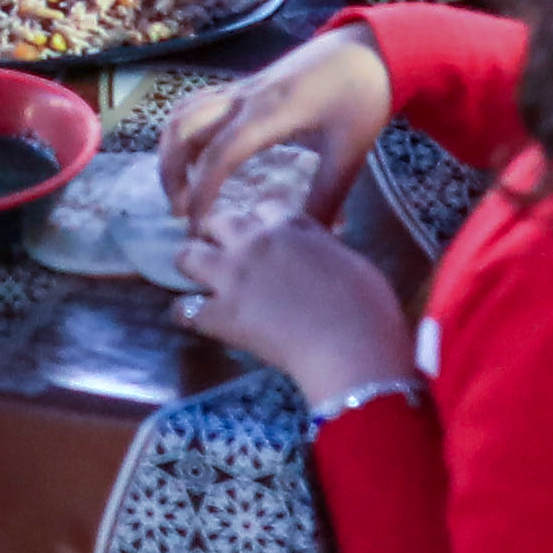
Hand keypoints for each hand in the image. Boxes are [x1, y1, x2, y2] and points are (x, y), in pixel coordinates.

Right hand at [156, 23, 392, 227]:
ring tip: (179, 187)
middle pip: (184, 129)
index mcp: (270, 113)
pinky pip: (198, 103)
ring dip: (171, 149)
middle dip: (171, 171)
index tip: (196, 225)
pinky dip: (183, 130)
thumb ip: (328, 197)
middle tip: (179, 210)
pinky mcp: (245, 84)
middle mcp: (246, 97)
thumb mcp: (350, 151)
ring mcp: (242, 87)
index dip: (201, 192)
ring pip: (184, 112)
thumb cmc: (363, 96)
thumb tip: (312, 238)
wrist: (371, 47)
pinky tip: (193, 155)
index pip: (219, 155)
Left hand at [173, 214, 416, 410]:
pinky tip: (192, 318)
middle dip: (219, 233)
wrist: (351, 346)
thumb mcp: (352, 260)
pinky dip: (186, 314)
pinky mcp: (222, 314)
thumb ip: (324, 248)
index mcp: (291, 225)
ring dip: (192, 263)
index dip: (261, 221)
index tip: (264, 233)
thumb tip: (318, 249)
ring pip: (188, 255)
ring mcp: (234, 277)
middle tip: (226, 251)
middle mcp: (256, 242)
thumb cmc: (368, 306)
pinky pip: (185, 309)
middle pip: (220, 220)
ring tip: (197, 277)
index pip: (264, 206)